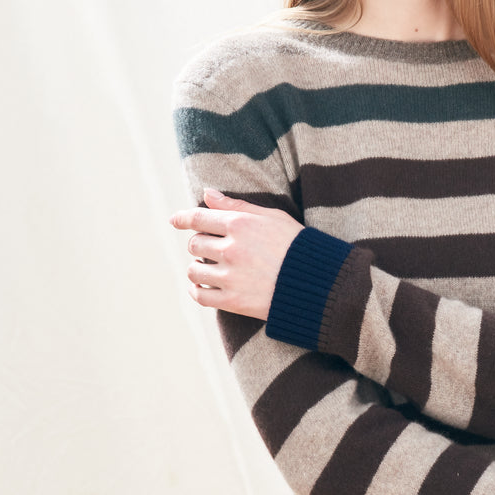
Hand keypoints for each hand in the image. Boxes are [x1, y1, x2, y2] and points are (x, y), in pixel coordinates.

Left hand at [168, 188, 302, 320]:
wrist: (319, 284)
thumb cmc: (298, 246)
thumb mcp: (272, 217)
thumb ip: (237, 204)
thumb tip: (207, 194)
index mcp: (240, 224)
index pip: (198, 218)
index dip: (182, 218)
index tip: (175, 220)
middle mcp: (231, 249)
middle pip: (195, 243)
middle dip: (199, 244)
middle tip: (211, 248)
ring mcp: (231, 277)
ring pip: (194, 270)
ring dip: (197, 268)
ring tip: (208, 269)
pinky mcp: (233, 301)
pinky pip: (200, 296)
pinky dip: (197, 291)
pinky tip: (202, 287)